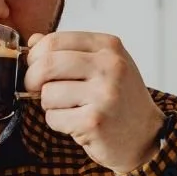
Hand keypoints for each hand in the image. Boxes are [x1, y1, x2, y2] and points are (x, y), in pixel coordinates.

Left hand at [23, 31, 164, 173]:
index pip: (54, 40)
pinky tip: (76, 123)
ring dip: (49, 105)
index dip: (35, 56)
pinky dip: (58, 123)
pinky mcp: (94, 121)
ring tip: (70, 108)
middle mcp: (109, 66)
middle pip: (46, 64)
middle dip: (31, 79)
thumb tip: (32, 42)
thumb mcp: (100, 65)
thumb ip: (68, 50)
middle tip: (35, 89)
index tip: (33, 67)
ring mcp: (104, 94)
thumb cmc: (119, 99)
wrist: (145, 135)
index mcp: (108, 46)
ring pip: (47, 94)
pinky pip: (54, 118)